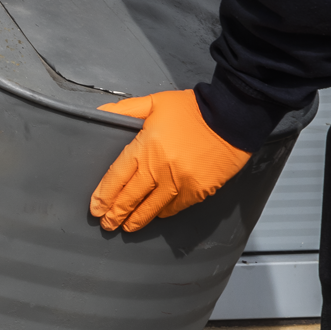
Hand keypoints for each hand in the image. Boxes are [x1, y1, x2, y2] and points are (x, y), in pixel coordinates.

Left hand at [90, 90, 250, 231]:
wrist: (234, 114)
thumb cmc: (192, 108)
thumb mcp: (155, 102)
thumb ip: (125, 110)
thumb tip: (99, 112)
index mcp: (145, 148)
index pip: (116, 177)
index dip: (104, 196)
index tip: (96, 208)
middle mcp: (159, 168)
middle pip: (130, 198)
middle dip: (116, 213)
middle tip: (107, 224)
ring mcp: (179, 182)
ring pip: (152, 208)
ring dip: (136, 219)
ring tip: (127, 227)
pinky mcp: (198, 190)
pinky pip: (175, 207)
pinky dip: (163, 212)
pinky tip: (155, 215)